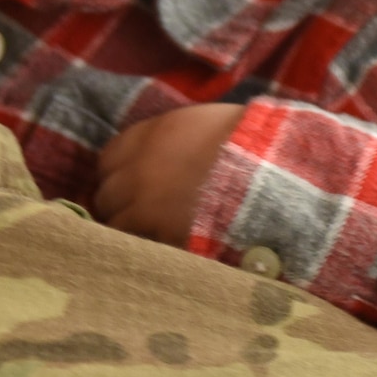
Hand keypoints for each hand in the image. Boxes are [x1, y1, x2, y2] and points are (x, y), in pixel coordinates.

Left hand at [94, 104, 246, 245]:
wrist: (271, 175)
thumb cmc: (249, 144)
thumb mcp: (204, 125)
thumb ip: (173, 139)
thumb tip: (168, 154)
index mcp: (149, 135)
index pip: (108, 160)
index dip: (119, 175)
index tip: (131, 187)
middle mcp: (137, 167)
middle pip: (106, 193)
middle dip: (119, 204)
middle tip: (140, 216)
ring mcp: (144, 202)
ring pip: (114, 223)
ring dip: (128, 229)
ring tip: (151, 237)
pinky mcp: (159, 234)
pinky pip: (137, 245)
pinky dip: (145, 249)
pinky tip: (162, 250)